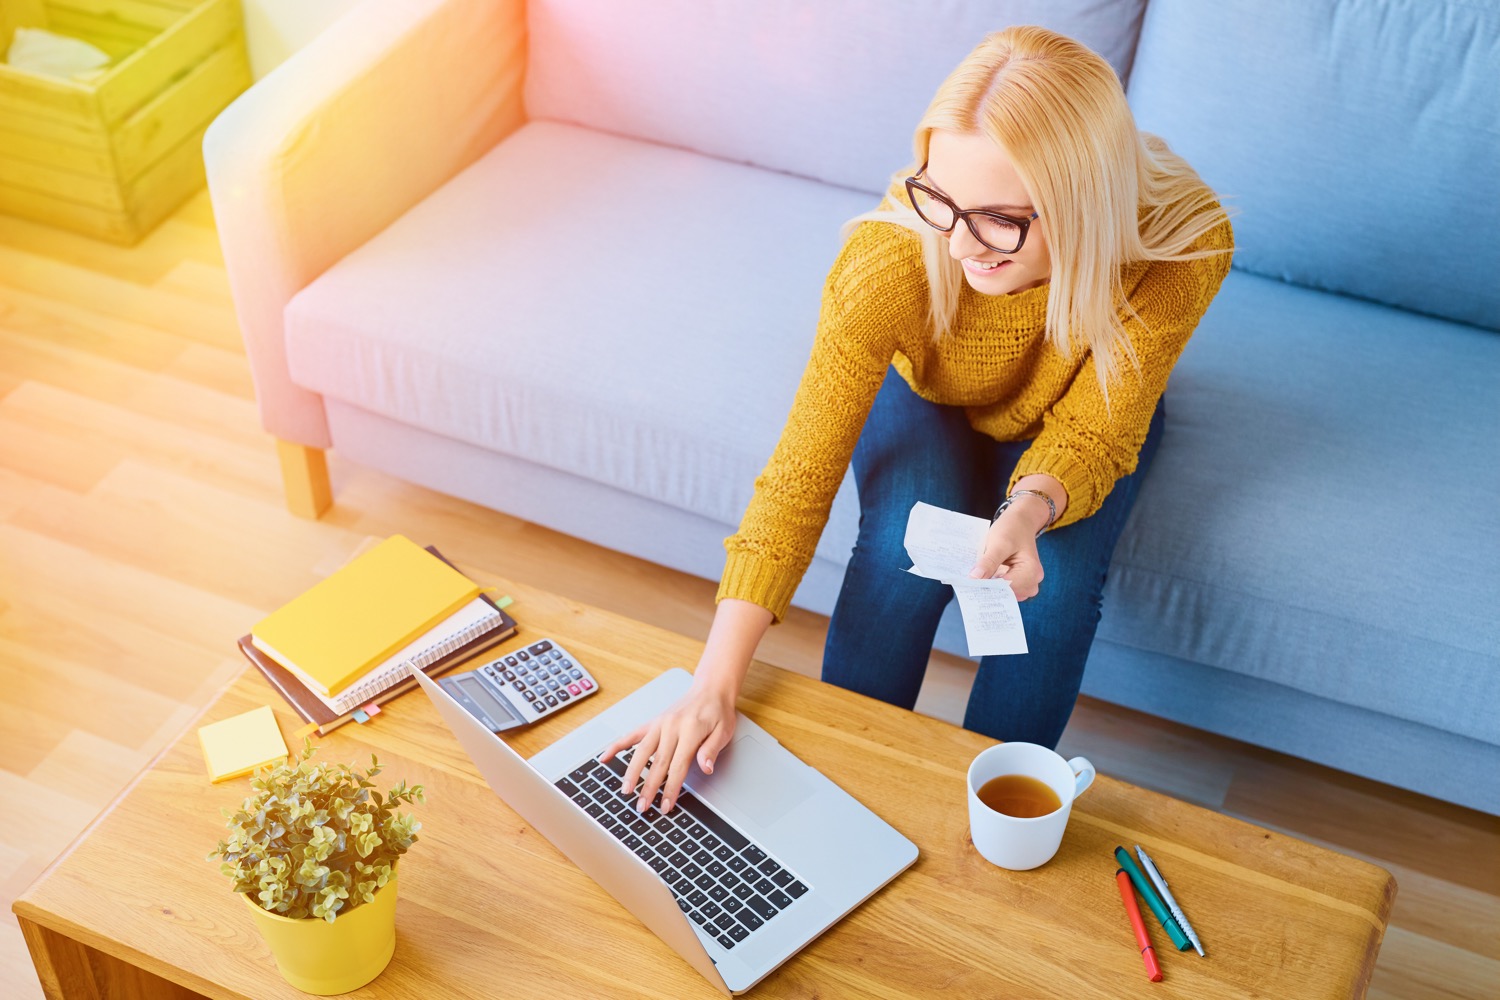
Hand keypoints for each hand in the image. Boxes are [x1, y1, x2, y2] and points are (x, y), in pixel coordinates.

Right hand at [598, 678, 736, 814]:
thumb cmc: (718, 711)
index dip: (671, 788)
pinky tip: (606, 757)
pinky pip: (632, 734)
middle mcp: (672, 726)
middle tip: (642, 806)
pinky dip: (617, 745)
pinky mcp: (653, 722)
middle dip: (649, 787)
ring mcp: (660, 724)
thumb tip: (706, 768)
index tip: (665, 805)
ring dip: (632, 772)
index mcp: (690, 730)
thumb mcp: (724, 731)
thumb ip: (712, 750)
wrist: (710, 688)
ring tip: (626, 790)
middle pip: (658, 762)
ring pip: (642, 751)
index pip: (678, 766)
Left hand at [968, 508, 1044, 600]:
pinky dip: (995, 585)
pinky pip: (1007, 589)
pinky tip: (984, 579)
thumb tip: (974, 578)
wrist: (1020, 521)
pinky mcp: (1021, 581)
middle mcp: (1033, 580)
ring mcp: (1028, 582)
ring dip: (992, 589)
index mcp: (1031, 571)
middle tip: (970, 584)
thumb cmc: (1012, 529)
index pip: (1007, 588)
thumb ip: (988, 562)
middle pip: (1008, 594)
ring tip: (976, 581)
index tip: (970, 585)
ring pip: (1007, 594)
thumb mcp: (998, 543)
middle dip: (990, 589)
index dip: (988, 588)